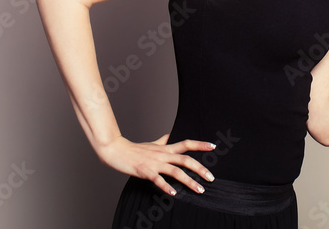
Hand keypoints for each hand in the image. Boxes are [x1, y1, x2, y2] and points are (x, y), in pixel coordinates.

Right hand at [96, 134, 216, 196]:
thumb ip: (163, 141)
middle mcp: (163, 155)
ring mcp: (155, 163)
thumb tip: (171, 135)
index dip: (200, 145)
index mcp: (166, 148)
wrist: (116, 150)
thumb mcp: (152, 144)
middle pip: (186, 160)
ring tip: (200, 190)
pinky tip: (174, 194)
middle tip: (211, 178)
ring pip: (176, 171)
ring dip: (189, 181)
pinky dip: (166, 186)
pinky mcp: (145, 171)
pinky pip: (158, 180)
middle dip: (200, 169)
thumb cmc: (134, 149)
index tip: (213, 147)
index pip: (186, 144)